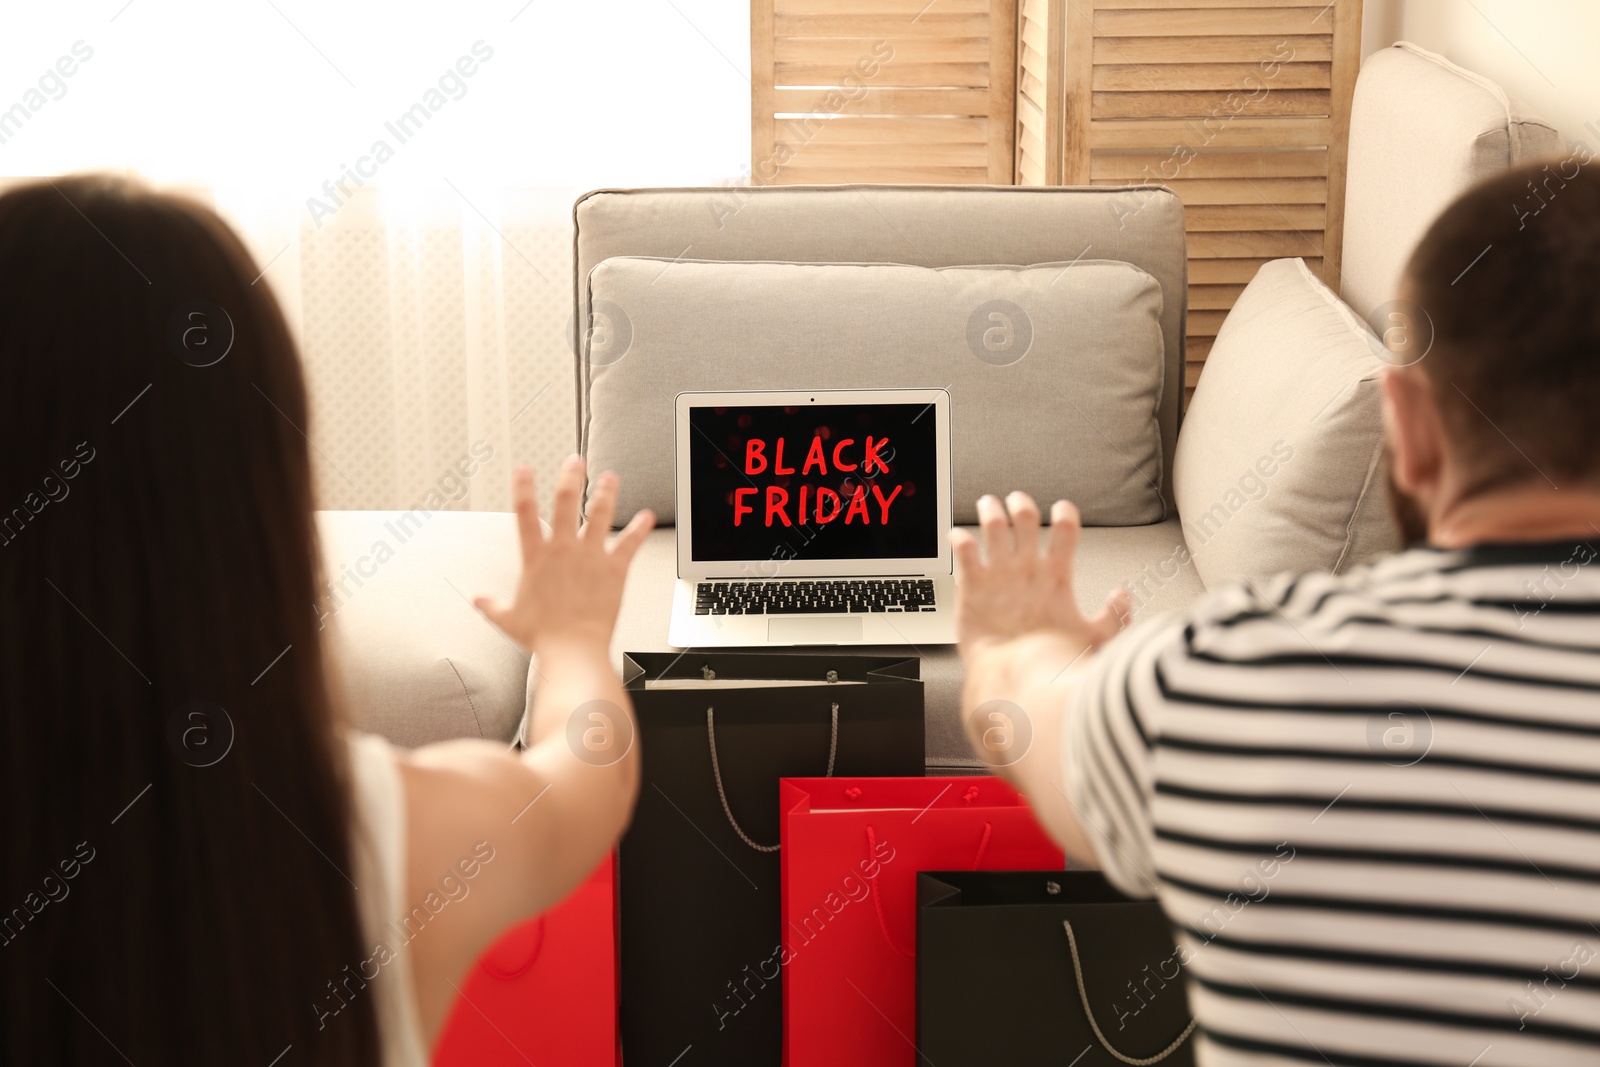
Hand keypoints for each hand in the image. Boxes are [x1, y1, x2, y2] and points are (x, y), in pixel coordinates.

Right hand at [475, 457, 654, 653]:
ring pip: (599, 514)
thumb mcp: (508, 619)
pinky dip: (639, 528)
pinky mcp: (614, 569)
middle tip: (575, 462)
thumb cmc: (543, 636)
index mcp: (536, 558)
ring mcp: (590, 556)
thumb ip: (491, 605)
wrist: (573, 649)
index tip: (523, 470)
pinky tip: (646, 516)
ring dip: (606, 492)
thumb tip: (478, 600)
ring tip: (609, 477)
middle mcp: (563, 550)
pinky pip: (629, 543)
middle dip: (571, 476)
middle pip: (565, 501)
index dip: (523, 487)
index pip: (524, 513)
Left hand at [952, 492, 1130, 658]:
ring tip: (987, 505)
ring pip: (993, 525)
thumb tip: (1123, 597)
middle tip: (1018, 501)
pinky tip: (957, 535)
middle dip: (1021, 504)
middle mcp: (1027, 569)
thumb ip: (1114, 617)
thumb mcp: (1095, 640)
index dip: (1065, 513)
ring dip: (990, 511)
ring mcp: (999, 574)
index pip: (1066, 530)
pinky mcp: (972, 585)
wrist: (1015, 678)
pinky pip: (963, 550)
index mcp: (1056, 577)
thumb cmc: (1051, 663)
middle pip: (1025, 518)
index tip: (1062, 509)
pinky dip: (959, 538)